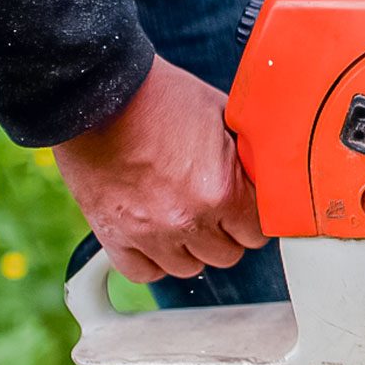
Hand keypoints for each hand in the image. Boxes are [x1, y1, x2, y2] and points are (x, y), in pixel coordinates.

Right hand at [54, 57, 267, 282]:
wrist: (97, 92)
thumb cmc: (159, 97)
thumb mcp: (222, 114)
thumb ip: (247, 154)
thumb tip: (267, 173)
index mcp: (221, 190)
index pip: (258, 233)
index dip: (252, 217)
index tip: (243, 206)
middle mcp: (188, 218)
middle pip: (226, 254)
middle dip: (224, 232)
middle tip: (212, 208)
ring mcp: (149, 232)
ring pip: (189, 268)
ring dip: (191, 248)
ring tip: (182, 218)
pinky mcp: (113, 235)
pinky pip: (143, 272)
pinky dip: (152, 260)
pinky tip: (155, 237)